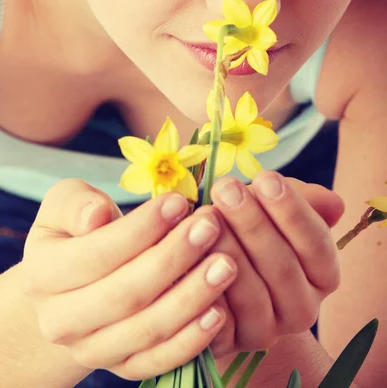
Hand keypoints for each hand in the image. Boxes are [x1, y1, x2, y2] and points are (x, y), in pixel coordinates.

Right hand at [20, 179, 236, 379]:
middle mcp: (62, 321)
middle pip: (125, 294)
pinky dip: (192, 340)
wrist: (69, 289)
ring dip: (192, 297)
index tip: (179, 202)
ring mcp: (92, 351)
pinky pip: (160, 362)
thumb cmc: (76, 233)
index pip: (98, 253)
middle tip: (210, 226)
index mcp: (43, 275)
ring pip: (147, 330)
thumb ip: (75, 202)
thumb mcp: (65, 206)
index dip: (142, 228)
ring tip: (226, 263)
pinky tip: (220, 310)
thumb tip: (96, 215)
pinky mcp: (122, 368)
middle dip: (173, 258)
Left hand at [196, 170, 343, 356]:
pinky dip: (204, 285)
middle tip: (226, 189)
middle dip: (252, 223)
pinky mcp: (231, 343)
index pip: (315, 243)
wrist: (220, 279)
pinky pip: (218, 318)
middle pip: (282, 266)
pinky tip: (189, 254)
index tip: (265, 179)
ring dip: (225, 249)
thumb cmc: (251, 231)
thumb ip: (303, 201)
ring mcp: (267, 330)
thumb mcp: (276, 210)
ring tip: (203, 215)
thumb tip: (334, 204)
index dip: (291, 210)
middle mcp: (303, 308)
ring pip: (251, 293)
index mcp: (323, 274)